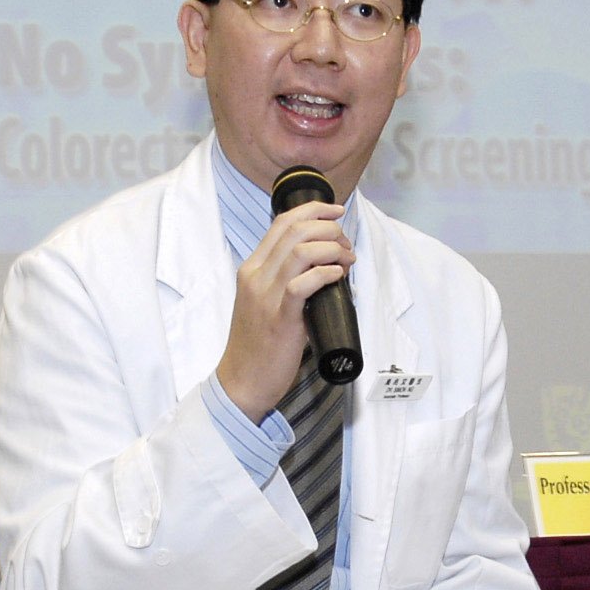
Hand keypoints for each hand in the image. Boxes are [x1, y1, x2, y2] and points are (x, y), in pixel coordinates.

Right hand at [216, 198, 350, 417]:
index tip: (336, 211)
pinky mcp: (280, 318)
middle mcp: (256, 276)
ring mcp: (266, 296)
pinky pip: (303, 284)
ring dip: (333, 248)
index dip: (313, 210)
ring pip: (301, 251)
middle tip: (346, 244)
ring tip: (347, 260)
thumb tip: (322, 264)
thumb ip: (283, 279)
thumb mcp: (262, 301)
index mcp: (251, 269)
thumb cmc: (257, 343)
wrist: (242, 379)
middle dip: (329, 228)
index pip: (281, 222)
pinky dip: (326, 273)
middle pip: (295, 230)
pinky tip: (338, 275)